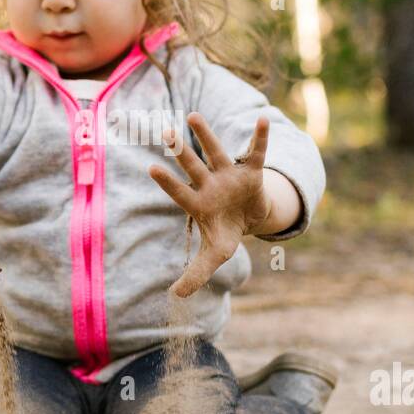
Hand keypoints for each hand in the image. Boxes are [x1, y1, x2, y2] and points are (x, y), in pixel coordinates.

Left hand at [147, 112, 272, 298]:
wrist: (250, 218)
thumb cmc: (226, 232)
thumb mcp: (214, 255)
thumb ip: (195, 273)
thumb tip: (176, 296)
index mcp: (199, 202)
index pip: (180, 192)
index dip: (167, 183)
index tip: (150, 168)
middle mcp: (209, 184)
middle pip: (192, 166)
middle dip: (180, 152)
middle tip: (164, 133)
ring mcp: (229, 174)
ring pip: (215, 151)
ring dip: (205, 135)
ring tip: (192, 116)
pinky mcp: (250, 170)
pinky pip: (255, 151)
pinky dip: (260, 137)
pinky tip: (263, 119)